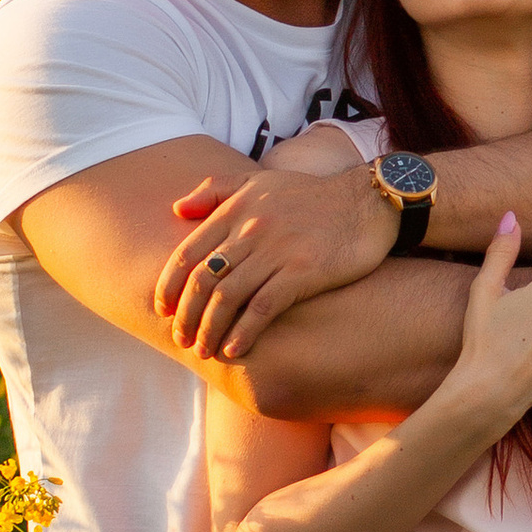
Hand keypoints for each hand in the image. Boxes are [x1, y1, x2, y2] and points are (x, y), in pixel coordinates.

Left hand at [156, 163, 392, 357]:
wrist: (367, 201)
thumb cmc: (312, 196)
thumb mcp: (259, 181)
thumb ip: (215, 190)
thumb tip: (177, 208)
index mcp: (236, 211)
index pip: (187, 253)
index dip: (169, 286)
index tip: (163, 310)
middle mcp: (250, 230)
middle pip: (203, 281)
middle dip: (186, 315)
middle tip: (181, 339)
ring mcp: (276, 251)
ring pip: (228, 298)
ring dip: (210, 330)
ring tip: (204, 351)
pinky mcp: (303, 271)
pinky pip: (263, 307)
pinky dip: (244, 331)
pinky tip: (235, 350)